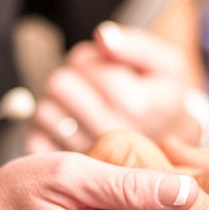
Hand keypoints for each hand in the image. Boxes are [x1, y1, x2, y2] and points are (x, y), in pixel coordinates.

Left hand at [24, 22, 201, 153]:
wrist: (171, 153)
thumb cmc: (164, 101)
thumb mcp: (166, 66)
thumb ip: (136, 45)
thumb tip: (103, 37)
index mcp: (137, 105)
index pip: (85, 64)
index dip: (91, 59)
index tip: (107, 68)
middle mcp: (111, 135)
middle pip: (60, 85)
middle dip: (73, 78)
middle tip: (91, 87)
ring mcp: (89, 158)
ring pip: (45, 111)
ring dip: (59, 104)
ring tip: (83, 108)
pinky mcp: (70, 172)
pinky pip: (37, 139)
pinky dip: (47, 130)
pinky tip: (72, 128)